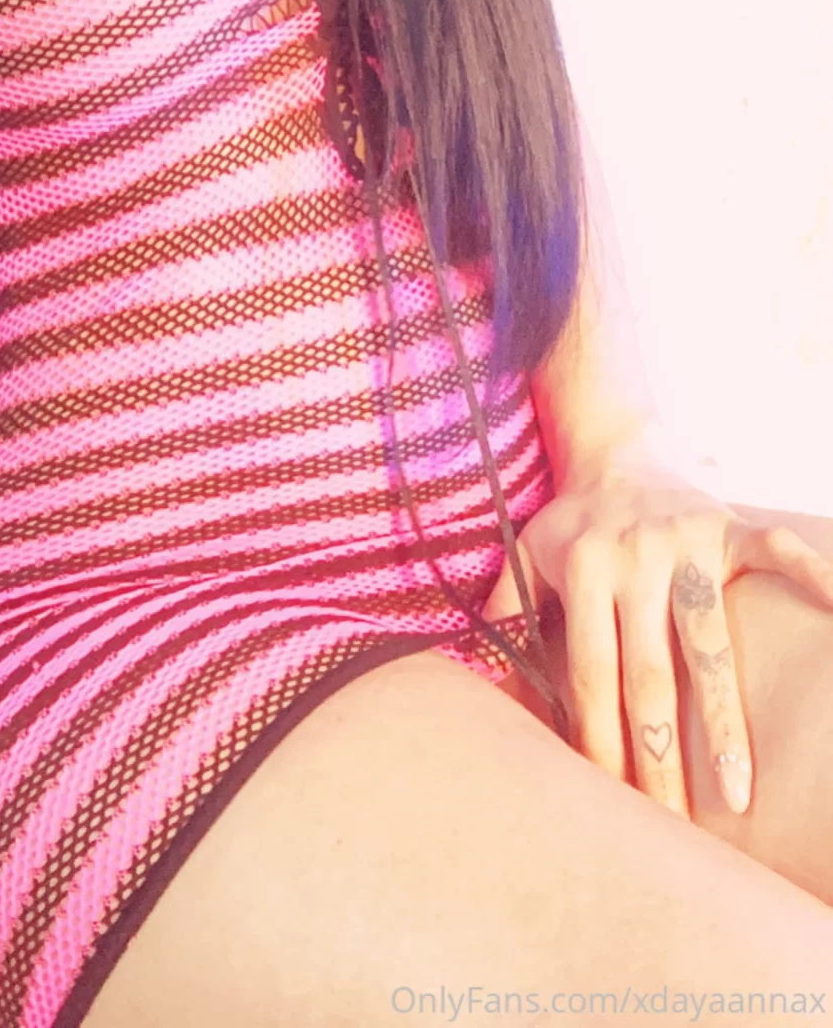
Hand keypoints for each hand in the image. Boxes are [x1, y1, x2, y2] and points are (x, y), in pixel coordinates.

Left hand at [482, 442, 832, 817]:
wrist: (614, 443)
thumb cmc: (571, 521)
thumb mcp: (525, 556)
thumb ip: (504, 615)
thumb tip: (470, 677)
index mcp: (583, 569)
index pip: (590, 671)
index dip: (597, 737)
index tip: (609, 800)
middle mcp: (635, 557)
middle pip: (648, 673)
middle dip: (659, 755)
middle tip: (672, 825)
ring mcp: (686, 540)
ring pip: (709, 641)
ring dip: (724, 719)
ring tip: (738, 789)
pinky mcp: (728, 524)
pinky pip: (775, 552)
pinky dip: (811, 578)